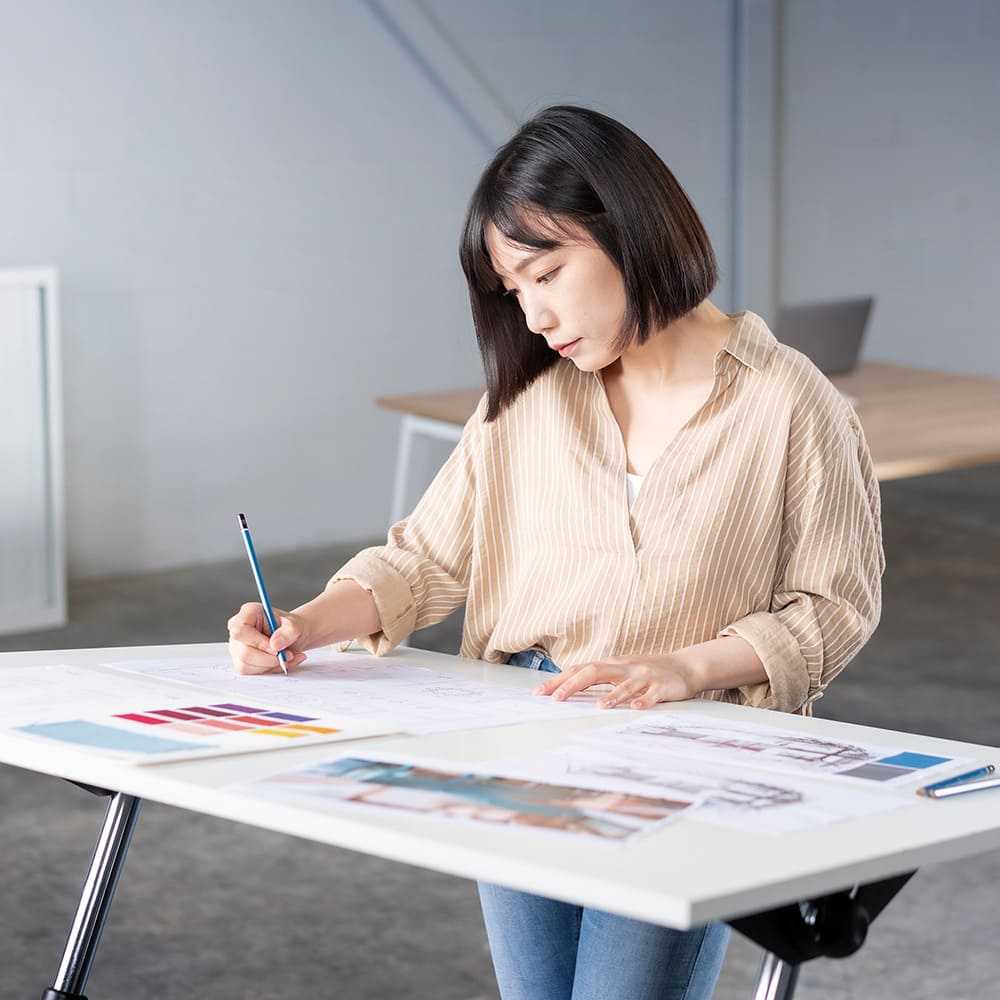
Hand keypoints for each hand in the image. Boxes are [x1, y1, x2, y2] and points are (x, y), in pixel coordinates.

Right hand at [227, 602, 308, 674]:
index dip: (258, 643)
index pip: (240, 631)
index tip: (276, 648)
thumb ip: (289, 631)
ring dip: (271, 666)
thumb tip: (275, 644)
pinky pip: (252, 673)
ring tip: (289, 657)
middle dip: (269, 659)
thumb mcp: (297, 624)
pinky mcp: (242, 662)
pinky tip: (282, 662)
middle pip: (244, 653)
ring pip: (246, 666)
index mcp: (248, 614)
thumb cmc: (291, 627)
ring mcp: (238, 648)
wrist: (294, 636)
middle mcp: (238, 631)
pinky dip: (271, 670)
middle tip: (287, 655)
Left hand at [532, 653, 702, 709]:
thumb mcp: (620, 671)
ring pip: (625, 685)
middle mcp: (624, 668)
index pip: (580, 670)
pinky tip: (636, 709)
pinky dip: (644, 702)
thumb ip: (599, 678)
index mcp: (612, 665)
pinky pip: (652, 695)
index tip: (540, 693)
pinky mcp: (661, 687)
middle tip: (556, 698)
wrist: (685, 666)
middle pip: (595, 672)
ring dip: (612, 696)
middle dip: (574, 685)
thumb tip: (569, 686)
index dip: (560, 680)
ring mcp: (644, 676)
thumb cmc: (647, 671)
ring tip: (598, 707)